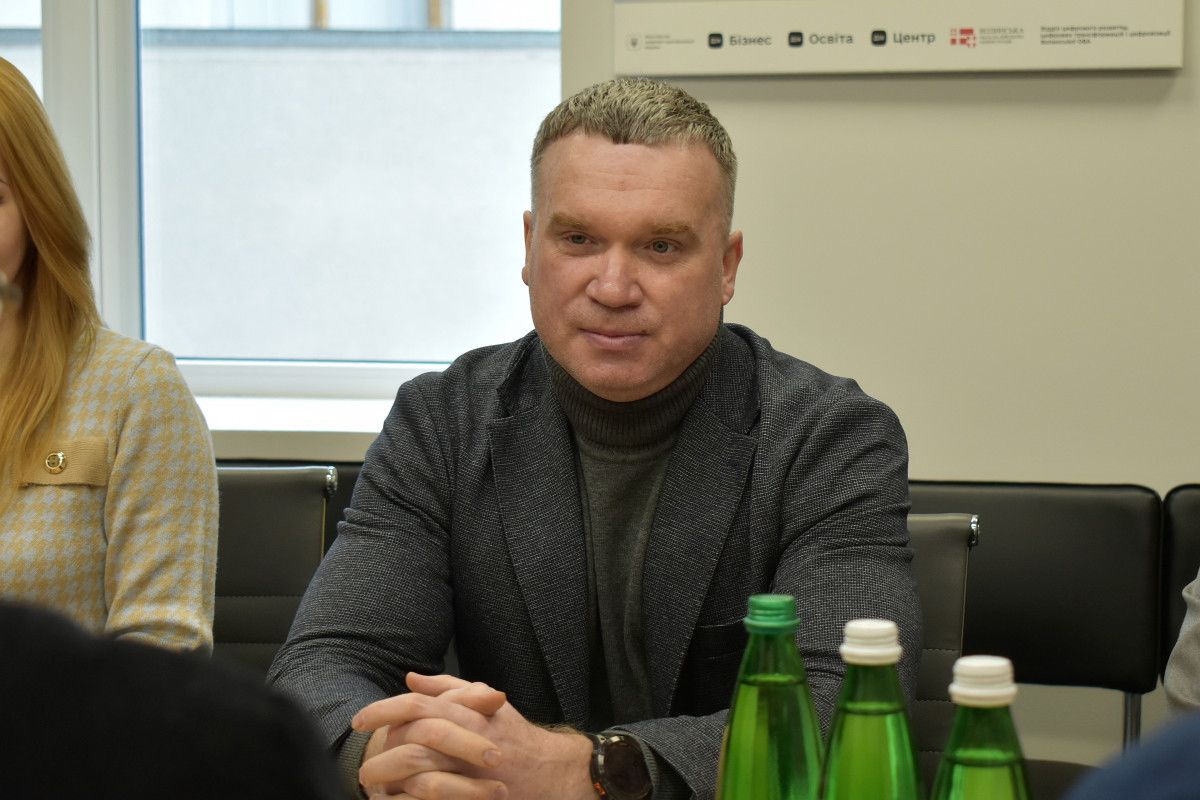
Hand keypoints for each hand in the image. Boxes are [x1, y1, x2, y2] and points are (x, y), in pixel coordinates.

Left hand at [353, 673, 593, 799]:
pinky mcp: (473, 798)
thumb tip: (411, 678)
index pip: (417, 707)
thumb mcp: (488, 704)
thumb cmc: (515, 736)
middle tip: (363, 768)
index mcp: (469, 714)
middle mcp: (469, 742)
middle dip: (382, 757)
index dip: (384, 711)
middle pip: (414, 744)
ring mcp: (472, 775)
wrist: (553, 774)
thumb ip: (449, 689)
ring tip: (374, 790)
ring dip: (392, 784)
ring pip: (421, 778)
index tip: (359, 721)